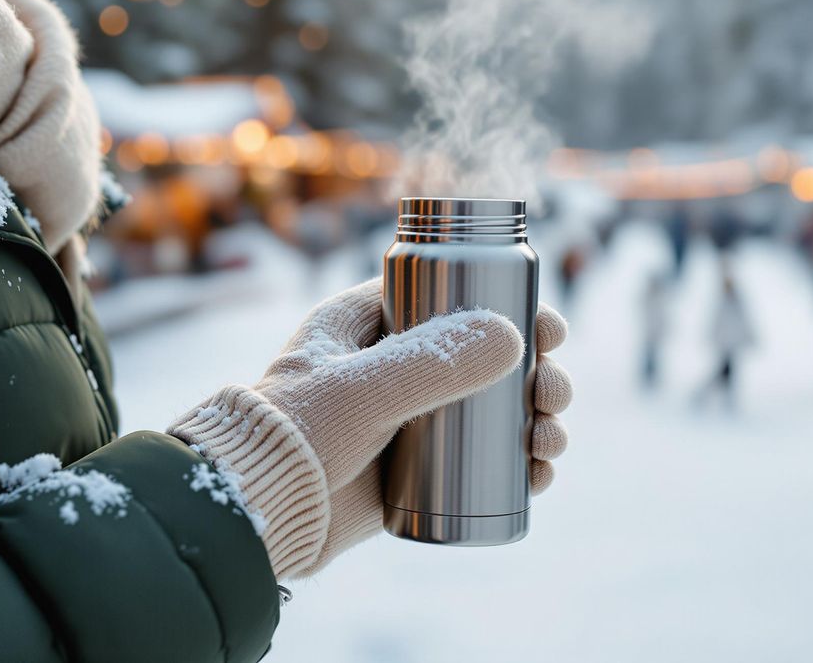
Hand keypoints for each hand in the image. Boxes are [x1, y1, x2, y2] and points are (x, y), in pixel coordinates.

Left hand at [170, 279, 572, 578]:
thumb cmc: (295, 437)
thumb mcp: (363, 390)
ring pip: (493, 405)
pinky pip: (482, 458)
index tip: (550, 328)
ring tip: (549, 441)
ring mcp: (407, 416)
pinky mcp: (415, 467)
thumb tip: (515, 337)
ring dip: (536, 418)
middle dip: (537, 372)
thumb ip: (434, 361)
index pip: (452, 295)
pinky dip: (518, 464)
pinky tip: (541, 474)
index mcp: (368, 319)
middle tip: (554, 394)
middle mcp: (393, 362)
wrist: (258, 518)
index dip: (510, 306)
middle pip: (487, 352)